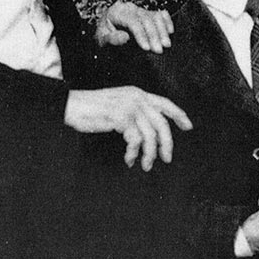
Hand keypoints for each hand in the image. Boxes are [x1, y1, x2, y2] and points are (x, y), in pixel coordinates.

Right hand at [64, 86, 191, 170]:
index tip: (188, 126)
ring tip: (145, 165)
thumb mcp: (118, 105)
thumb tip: (149, 134)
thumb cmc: (91, 109)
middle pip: (162, 123)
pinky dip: (134, 153)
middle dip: (166, 144)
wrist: (70, 105)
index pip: (165, 103)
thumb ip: (135, 112)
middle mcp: (137, 97)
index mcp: (138, 93)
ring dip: (149, 154)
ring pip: (150, 135)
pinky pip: (136, 140)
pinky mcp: (121, 117)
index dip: (179, 115)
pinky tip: (129, 159)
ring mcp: (129, 106)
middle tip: (166, 159)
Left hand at [95, 1, 172, 52]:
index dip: (141, 34)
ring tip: (166, 45)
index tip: (147, 48)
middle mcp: (129, 8)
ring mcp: (139, 10)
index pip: (132, 21)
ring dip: (162, 31)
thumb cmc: (104, 39)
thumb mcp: (101, 41)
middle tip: (158, 51)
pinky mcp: (148, 13)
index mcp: (116, 12)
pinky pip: (161, 14)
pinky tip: (170, 32)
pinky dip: (167, 22)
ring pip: (155, 16)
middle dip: (153, 35)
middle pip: (146, 18)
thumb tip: (125, 37)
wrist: (106, 33)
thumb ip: (111, 39)